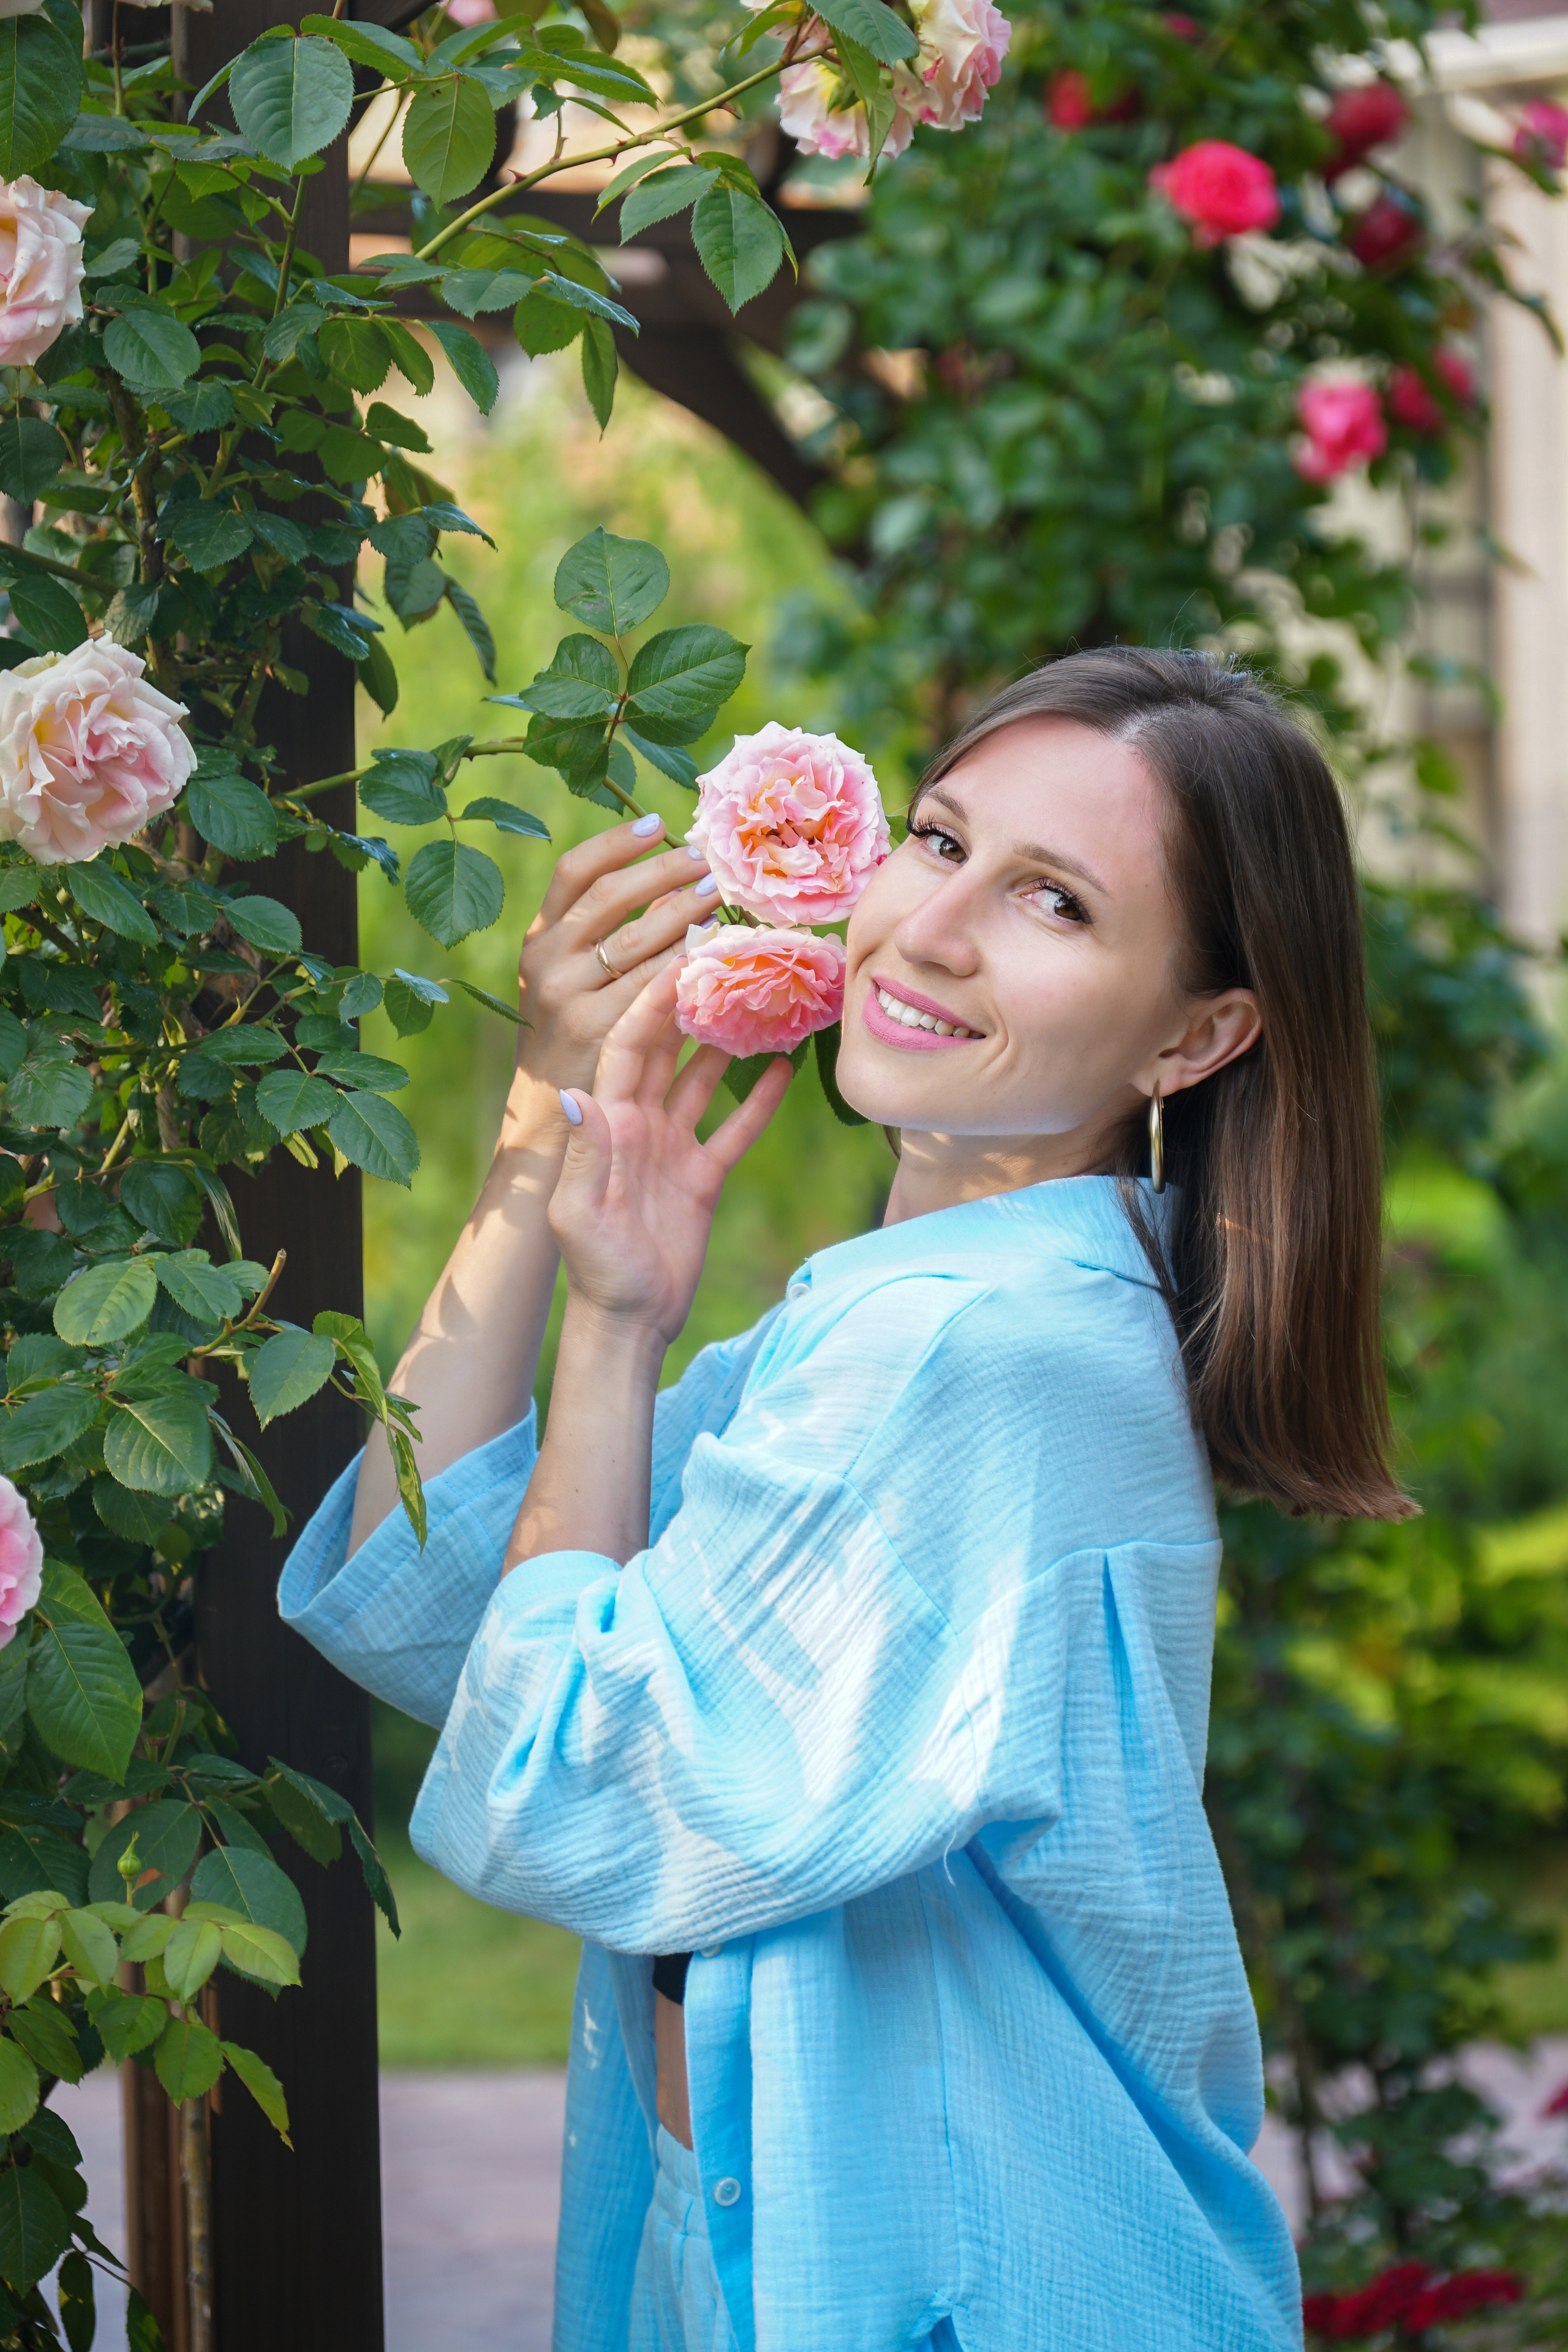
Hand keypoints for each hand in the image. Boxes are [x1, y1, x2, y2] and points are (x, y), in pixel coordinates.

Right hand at [504, 815, 718, 1131]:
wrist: (546, 1115)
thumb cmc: (571, 1035)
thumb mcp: (568, 978)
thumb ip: (603, 933)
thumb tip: (670, 877)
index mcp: (538, 938)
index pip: (574, 873)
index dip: (615, 843)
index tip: (658, 825)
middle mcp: (546, 962)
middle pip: (609, 899)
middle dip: (662, 875)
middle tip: (707, 864)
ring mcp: (567, 997)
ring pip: (638, 944)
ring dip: (684, 916)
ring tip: (722, 902)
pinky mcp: (595, 1034)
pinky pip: (653, 992)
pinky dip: (689, 972)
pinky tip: (717, 957)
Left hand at [549, 962, 792, 1343]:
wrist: (629, 1324)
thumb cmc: (597, 1271)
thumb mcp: (582, 1213)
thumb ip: (586, 1152)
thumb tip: (578, 1093)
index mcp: (607, 1124)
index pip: (630, 1047)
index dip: (651, 1004)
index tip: (679, 962)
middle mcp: (639, 1124)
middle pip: (666, 1049)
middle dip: (690, 1005)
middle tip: (723, 960)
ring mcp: (672, 1147)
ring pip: (703, 1079)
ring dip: (728, 1043)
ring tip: (760, 999)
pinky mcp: (702, 1175)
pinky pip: (734, 1128)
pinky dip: (758, 1099)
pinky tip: (785, 1066)